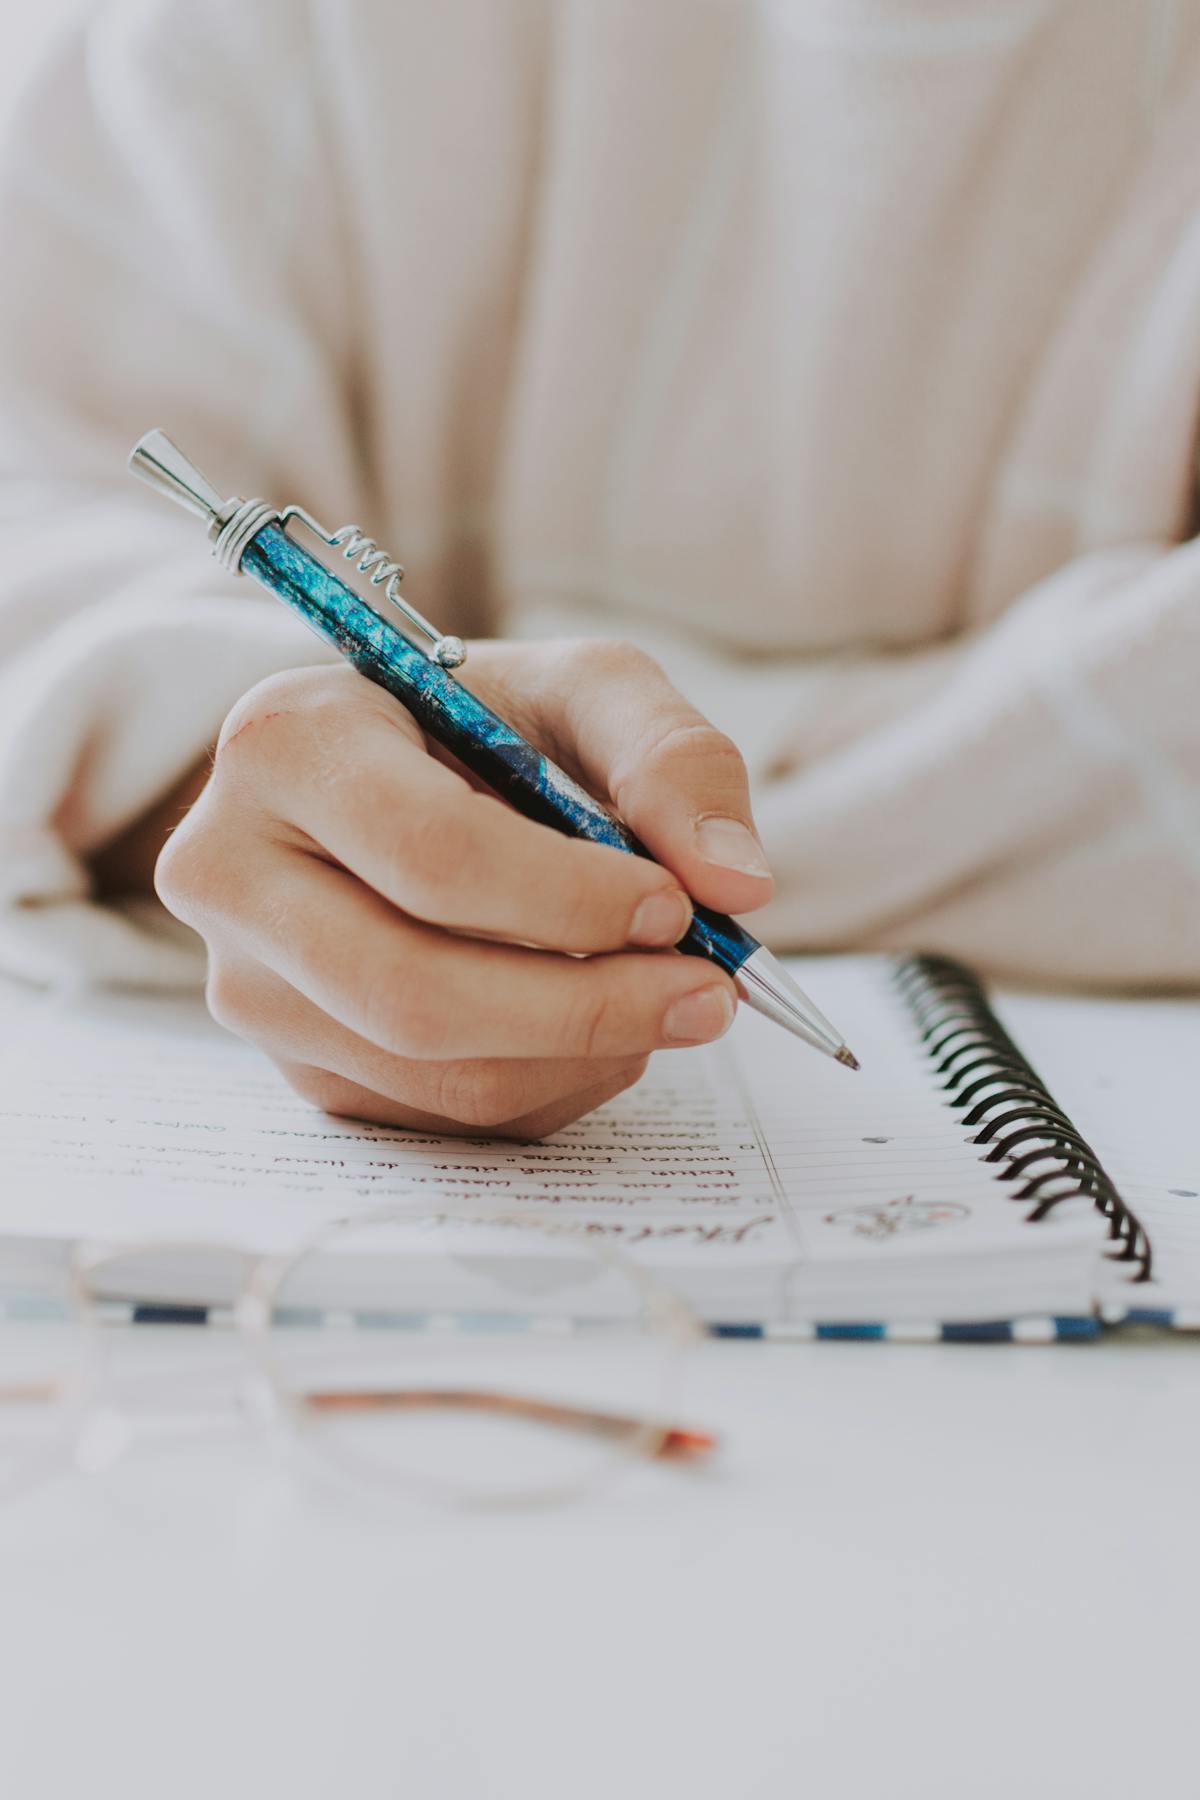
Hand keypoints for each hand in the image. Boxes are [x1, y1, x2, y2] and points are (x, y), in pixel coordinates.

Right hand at [155, 640, 773, 1137]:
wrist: (396, 781)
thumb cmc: (485, 727)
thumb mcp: (584, 693)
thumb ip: (673, 759)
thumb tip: (738, 883)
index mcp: (285, 744)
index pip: (429, 855)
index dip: (569, 899)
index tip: (676, 906)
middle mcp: (230, 871)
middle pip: (413, 991)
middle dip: (587, 1006)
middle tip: (707, 993)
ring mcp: (249, 985)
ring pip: (432, 1072)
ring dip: (582, 1053)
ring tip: (659, 996)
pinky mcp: (297, 1066)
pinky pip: (440, 1116)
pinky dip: (551, 1084)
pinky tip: (590, 1023)